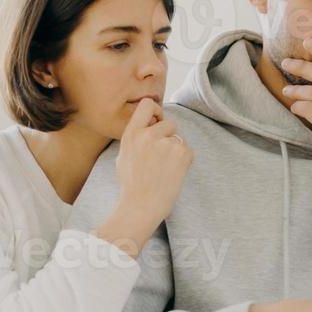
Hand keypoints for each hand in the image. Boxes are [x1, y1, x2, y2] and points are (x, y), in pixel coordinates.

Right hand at [95, 100, 190, 257]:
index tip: (158, 120)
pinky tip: (172, 174)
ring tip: (164, 170)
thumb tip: (150, 125)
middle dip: (169, 136)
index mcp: (131, 134)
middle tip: (162, 157)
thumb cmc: (132, 186)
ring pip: (178, 139)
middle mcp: (148, 134)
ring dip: (175, 150)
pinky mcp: (182, 153)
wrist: (141, 207)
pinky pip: (187, 150)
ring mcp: (166, 143)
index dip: (156, 110)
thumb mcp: (124, 156)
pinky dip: (184, 161)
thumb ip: (136, 138)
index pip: (147, 104)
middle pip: (169, 122)